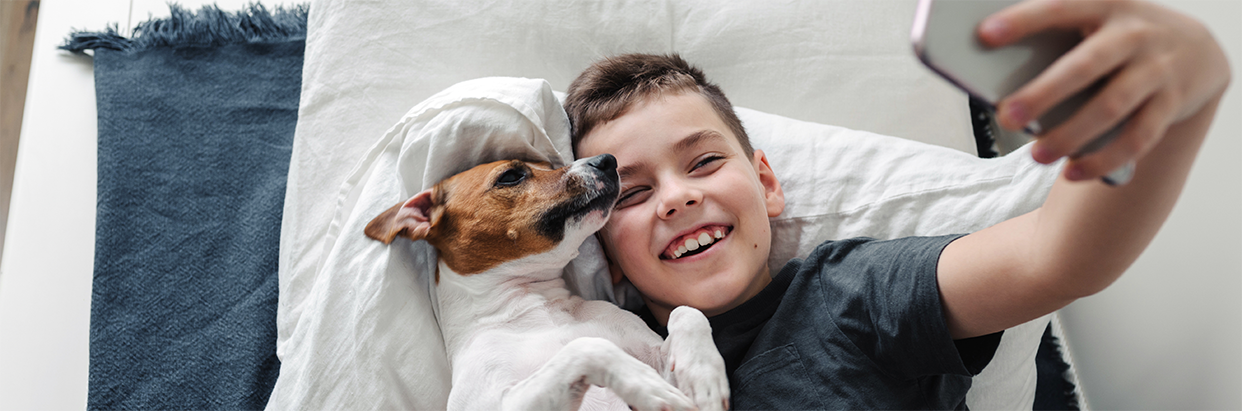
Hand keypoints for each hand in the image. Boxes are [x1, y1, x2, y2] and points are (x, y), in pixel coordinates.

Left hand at [979, 0, 1229, 180]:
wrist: (1194, 48)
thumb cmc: (1117, 35)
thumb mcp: (1095, 19)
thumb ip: (1055, 35)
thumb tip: (995, 66)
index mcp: (1106, 5)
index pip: (1061, 8)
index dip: (1024, 20)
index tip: (985, 35)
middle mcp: (1134, 34)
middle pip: (1086, 66)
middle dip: (1044, 93)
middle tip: (1006, 117)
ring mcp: (1157, 69)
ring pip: (1112, 107)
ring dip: (1072, 135)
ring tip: (1037, 156)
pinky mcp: (1171, 103)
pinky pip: (1139, 137)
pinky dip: (1105, 159)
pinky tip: (1073, 173)